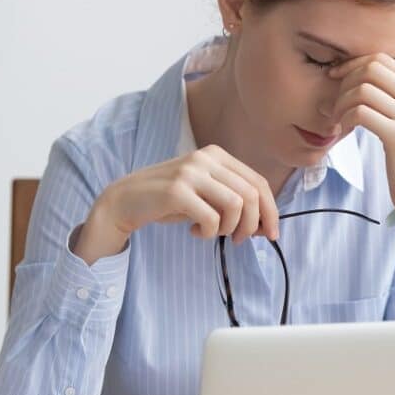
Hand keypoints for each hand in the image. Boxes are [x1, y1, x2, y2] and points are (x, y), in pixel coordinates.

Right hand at [75, 144, 279, 263]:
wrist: (124, 200)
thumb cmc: (169, 201)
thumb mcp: (205, 195)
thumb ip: (233, 202)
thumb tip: (265, 226)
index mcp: (217, 155)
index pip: (258, 182)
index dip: (270, 211)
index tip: (270, 234)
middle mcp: (206, 158)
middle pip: (251, 194)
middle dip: (252, 224)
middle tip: (237, 240)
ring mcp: (190, 172)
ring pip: (236, 205)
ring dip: (230, 229)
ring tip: (213, 233)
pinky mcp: (177, 191)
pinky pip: (211, 219)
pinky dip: (208, 233)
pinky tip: (194, 232)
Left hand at [329, 54, 394, 217]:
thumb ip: (391, 96)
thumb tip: (352, 74)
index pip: (381, 59)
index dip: (352, 65)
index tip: (335, 77)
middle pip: (371, 69)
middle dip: (344, 82)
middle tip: (334, 103)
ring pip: (363, 89)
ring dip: (341, 103)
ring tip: (337, 120)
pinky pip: (360, 112)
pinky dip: (345, 118)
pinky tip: (344, 130)